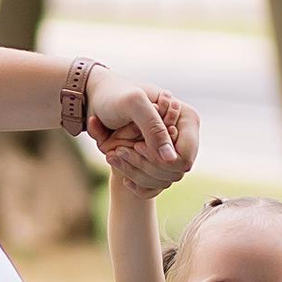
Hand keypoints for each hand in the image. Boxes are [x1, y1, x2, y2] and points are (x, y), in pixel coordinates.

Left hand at [87, 75, 197, 193]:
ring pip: (162, 181)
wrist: (95, 99)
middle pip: (174, 173)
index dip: (161, 161)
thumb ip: (154, 128)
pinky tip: (120, 171)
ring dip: (134, 172)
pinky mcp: (154, 159)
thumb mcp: (133, 104)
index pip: (185, 158)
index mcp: (186, 119)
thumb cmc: (114, 96)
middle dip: (144, 165)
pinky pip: (153, 185)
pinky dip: (134, 182)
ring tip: (113, 154)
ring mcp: (167, 149)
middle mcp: (180, 136)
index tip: (136, 146)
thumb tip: (171, 159)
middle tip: (119, 150)